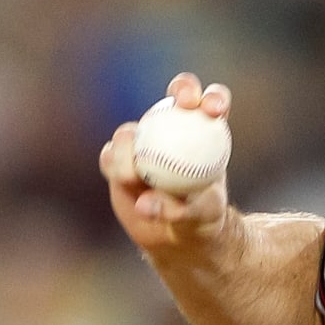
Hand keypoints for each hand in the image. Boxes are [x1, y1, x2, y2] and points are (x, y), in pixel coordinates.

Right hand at [101, 73, 233, 255]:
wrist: (176, 235)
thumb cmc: (200, 220)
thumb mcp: (201, 217)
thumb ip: (182, 209)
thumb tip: (147, 203)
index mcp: (206, 133)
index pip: (212, 104)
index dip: (213, 97)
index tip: (212, 110)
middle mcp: (175, 128)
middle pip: (179, 95)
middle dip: (183, 89)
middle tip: (184, 104)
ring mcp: (144, 141)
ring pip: (133, 130)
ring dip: (130, 148)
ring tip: (134, 177)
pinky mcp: (118, 159)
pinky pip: (111, 157)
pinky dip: (115, 166)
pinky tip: (124, 179)